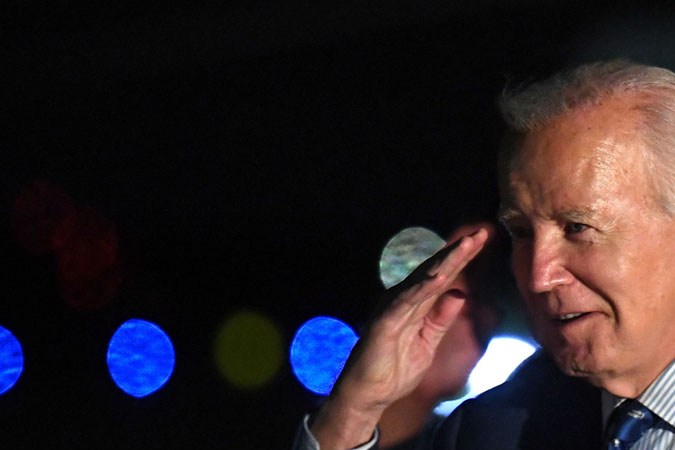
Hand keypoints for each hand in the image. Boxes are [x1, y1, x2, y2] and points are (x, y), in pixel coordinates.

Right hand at [310, 228, 488, 448]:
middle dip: (459, 252)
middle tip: (481, 233)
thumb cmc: (394, 369)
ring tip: (467, 245)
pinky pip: (407, 302)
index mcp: (415, 304)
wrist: (369, 394)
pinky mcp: (385, 321)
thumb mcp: (428, 343)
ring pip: (423, 280)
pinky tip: (439, 276)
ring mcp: (393, 307)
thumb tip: (459, 294)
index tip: (481, 241)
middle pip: (435, 271)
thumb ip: (441, 319)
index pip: (442, 278)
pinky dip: (423, 287)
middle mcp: (403, 299)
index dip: (462, 260)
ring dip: (446, 262)